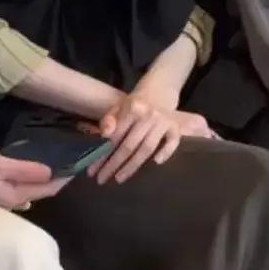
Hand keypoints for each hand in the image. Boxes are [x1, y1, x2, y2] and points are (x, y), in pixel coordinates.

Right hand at [0, 151, 65, 210]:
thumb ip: (23, 170)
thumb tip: (50, 172)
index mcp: (17, 195)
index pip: (48, 188)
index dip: (64, 177)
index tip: (78, 165)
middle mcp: (14, 203)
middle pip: (41, 192)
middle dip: (55, 180)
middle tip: (69, 163)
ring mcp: (4, 203)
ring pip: (30, 193)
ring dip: (42, 182)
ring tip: (53, 167)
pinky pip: (19, 192)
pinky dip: (28, 183)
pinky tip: (28, 176)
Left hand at [90, 95, 215, 185]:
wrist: (160, 90)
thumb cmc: (135, 104)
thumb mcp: (118, 107)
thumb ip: (109, 120)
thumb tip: (104, 134)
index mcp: (132, 108)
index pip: (114, 137)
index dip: (103, 155)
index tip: (93, 171)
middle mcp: (148, 114)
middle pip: (129, 146)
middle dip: (113, 165)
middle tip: (102, 180)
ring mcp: (163, 121)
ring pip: (147, 148)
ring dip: (132, 166)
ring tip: (119, 178)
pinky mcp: (175, 127)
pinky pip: (172, 142)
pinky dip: (165, 152)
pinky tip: (156, 162)